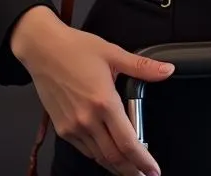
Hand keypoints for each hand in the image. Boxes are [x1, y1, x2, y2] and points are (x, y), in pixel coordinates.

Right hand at [11, 6, 173, 175]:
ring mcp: (72, 126)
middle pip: (114, 157)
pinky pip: (85, 150)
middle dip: (131, 170)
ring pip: (98, 157)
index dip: (143, 160)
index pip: (127, 142)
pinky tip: (108, 155)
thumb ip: (142, 67)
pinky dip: (99, 156)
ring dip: (116, 166)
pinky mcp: (62, 128)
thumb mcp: (113, 53)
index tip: (154, 170)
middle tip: (145, 175)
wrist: (43, 49)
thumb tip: (167, 70)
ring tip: (130, 169)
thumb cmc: (76, 48)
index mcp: (103, 102)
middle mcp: (87, 119)